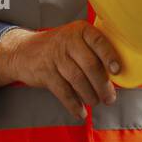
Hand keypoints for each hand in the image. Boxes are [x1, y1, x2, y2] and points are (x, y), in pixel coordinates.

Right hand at [0, 22, 121, 119]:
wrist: (24, 51)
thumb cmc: (58, 47)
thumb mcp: (74, 39)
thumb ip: (93, 50)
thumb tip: (116, 74)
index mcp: (80, 30)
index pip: (98, 41)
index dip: (109, 56)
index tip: (117, 70)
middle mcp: (67, 41)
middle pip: (90, 65)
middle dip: (102, 85)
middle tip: (109, 97)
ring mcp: (55, 56)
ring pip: (77, 79)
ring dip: (90, 95)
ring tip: (96, 102)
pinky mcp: (45, 73)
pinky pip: (63, 92)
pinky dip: (73, 104)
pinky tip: (80, 111)